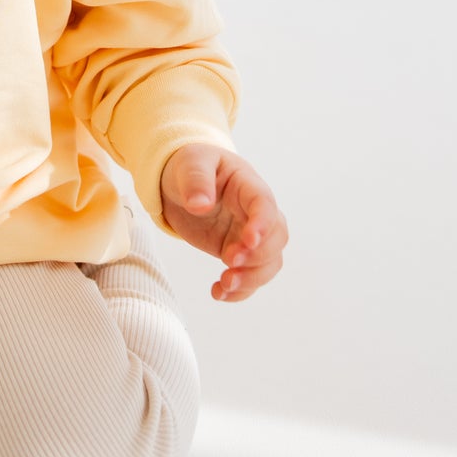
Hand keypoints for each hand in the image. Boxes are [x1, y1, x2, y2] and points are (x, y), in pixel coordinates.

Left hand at [159, 143, 287, 301]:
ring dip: (252, 278)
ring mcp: (247, 234)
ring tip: (224, 284)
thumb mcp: (190, 163)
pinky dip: (240, 291)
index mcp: (247, 184)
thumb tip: (200, 204)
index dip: (262, 224)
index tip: (248, 241)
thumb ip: (195, 181)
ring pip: (269, 262)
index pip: (265, 204)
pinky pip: (249, 276)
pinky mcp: (236, 252)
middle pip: (277, 238)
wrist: (180, 182)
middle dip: (258, 255)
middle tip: (229, 260)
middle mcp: (254, 212)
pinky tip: (219, 293)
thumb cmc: (191, 165)